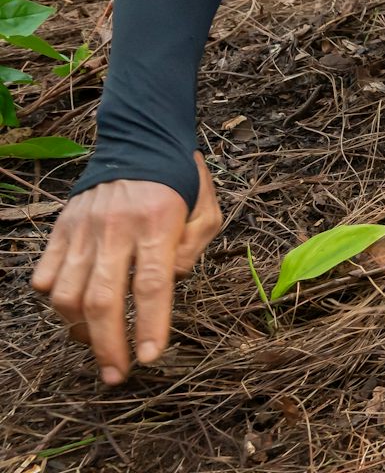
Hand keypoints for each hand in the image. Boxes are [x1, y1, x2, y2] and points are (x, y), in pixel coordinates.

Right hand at [32, 152, 222, 383]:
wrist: (139, 140)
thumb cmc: (180, 181)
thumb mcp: (207, 207)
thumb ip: (195, 246)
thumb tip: (170, 282)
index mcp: (159, 222)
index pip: (152, 284)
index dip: (150, 325)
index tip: (149, 358)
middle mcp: (116, 228)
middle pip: (103, 300)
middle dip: (108, 345)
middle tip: (116, 375)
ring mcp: (83, 229)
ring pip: (67, 294)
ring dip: (79, 330)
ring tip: (97, 344)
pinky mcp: (60, 229)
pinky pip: (46, 276)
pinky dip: (54, 301)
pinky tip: (73, 311)